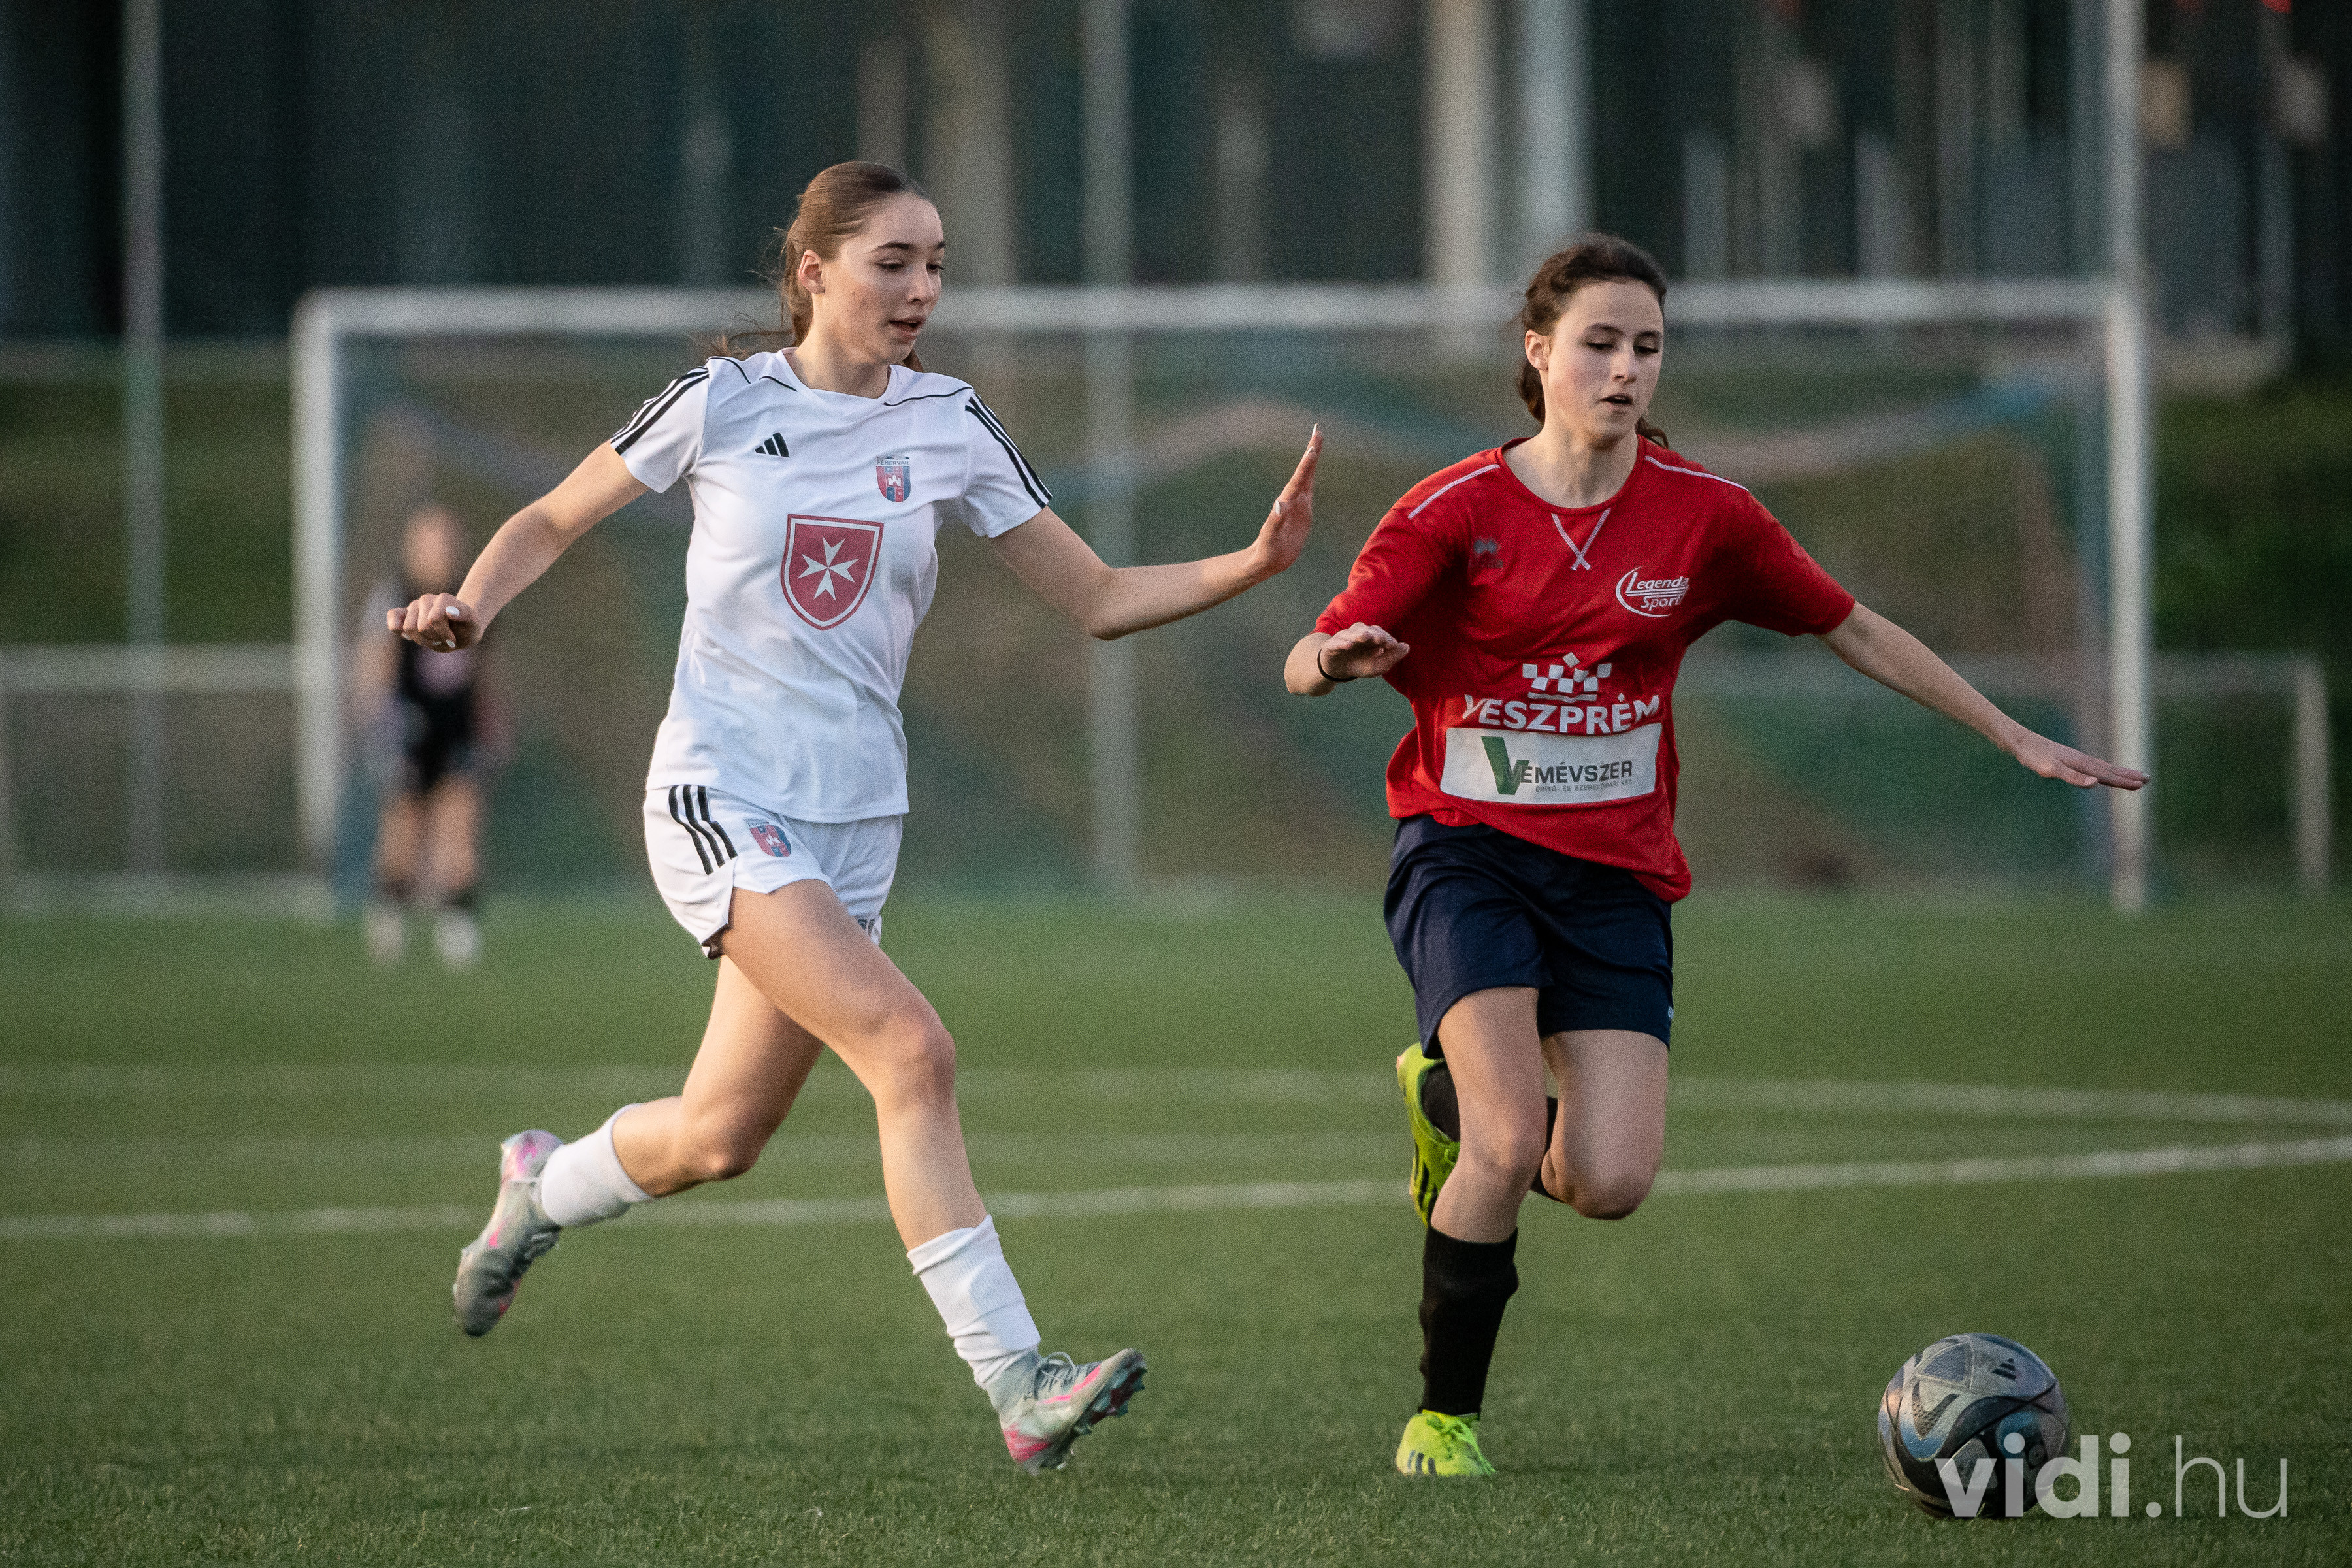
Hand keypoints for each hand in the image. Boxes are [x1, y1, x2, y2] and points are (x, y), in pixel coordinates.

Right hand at [389, 593, 480, 652]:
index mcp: (443, 599)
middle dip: (434, 639)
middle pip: (421, 627)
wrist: (461, 629)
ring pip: (409, 628)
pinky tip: (408, 636)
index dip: (444, 634)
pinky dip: (396, 627)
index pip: (434, 619)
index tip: (454, 639)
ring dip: (422, 640)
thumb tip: (449, 611)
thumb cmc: (467, 627)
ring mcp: (414, 606)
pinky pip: (393, 616)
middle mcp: (426, 599)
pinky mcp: (403, 614)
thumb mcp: (474, 624)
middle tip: (444, 639)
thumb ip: (466, 615)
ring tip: (434, 639)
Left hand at [1243, 427, 1321, 581]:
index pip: (1299, 479)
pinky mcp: (1302, 511)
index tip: (1313, 447)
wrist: (1267, 559)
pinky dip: (1311, 475)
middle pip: (1305, 471)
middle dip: (1311, 452)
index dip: (1307, 463)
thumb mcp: (1270, 537)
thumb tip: (1280, 503)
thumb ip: (1275, 521)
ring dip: (1311, 460)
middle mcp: (1293, 499)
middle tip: (1317, 431)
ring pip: (1307, 477)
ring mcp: (1298, 504)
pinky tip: (1312, 469)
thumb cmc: (1267, 550)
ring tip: (1316, 443)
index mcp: (1287, 502)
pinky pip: (1308, 489)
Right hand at [1318, 622, 1408, 682]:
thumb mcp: (1377, 666)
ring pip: (1351, 633)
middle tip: (1380, 639)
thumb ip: (1391, 657)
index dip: (1386, 638)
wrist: (1338, 670)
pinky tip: (1348, 646)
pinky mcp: (1331, 645)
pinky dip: (1342, 643)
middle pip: (1367, 630)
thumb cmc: (1360, 664)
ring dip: (1359, 635)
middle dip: (1374, 634)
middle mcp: (1358, 634)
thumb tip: (1407, 646)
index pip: (1380, 634)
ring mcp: (1344, 638)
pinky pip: (1336, 643)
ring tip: (1365, 638)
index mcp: (1371, 637)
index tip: (1392, 645)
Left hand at [2013, 730, 2146, 788]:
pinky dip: (2102, 769)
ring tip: (2133, 774)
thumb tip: (2095, 783)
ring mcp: (2075, 758)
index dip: (2124, 780)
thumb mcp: (2050, 769)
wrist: (2020, 741)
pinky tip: (2101, 772)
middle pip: (2109, 769)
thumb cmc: (2033, 757)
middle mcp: (2081, 759)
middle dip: (2128, 775)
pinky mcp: (2068, 759)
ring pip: (2102, 766)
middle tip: (2148, 779)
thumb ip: (2072, 777)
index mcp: (2081, 763)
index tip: (2142, 783)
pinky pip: (2091, 766)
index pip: (2107, 775)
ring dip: (2118, 771)